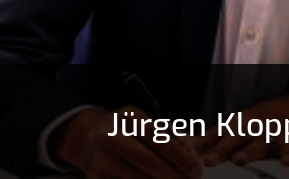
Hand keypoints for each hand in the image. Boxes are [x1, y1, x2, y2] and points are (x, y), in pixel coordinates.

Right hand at [49, 106, 200, 178]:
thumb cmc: (133, 135)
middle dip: (176, 175)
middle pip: (150, 162)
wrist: (91, 141)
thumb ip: (177, 141)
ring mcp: (101, 159)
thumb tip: (197, 161)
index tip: (197, 168)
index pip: (160, 139)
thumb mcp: (152, 127)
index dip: (181, 157)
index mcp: (129, 117)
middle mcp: (111, 136)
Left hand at [198, 95, 288, 166]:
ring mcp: (276, 133)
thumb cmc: (264, 122)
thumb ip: (217, 136)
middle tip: (210, 161)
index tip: (194, 157)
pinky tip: (286, 161)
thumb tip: (191, 148)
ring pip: (262, 143)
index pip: (219, 134)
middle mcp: (256, 127)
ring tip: (239, 159)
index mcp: (240, 123)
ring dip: (250, 151)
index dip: (206, 146)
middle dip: (223, 148)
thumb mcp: (240, 123)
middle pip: (237, 137)